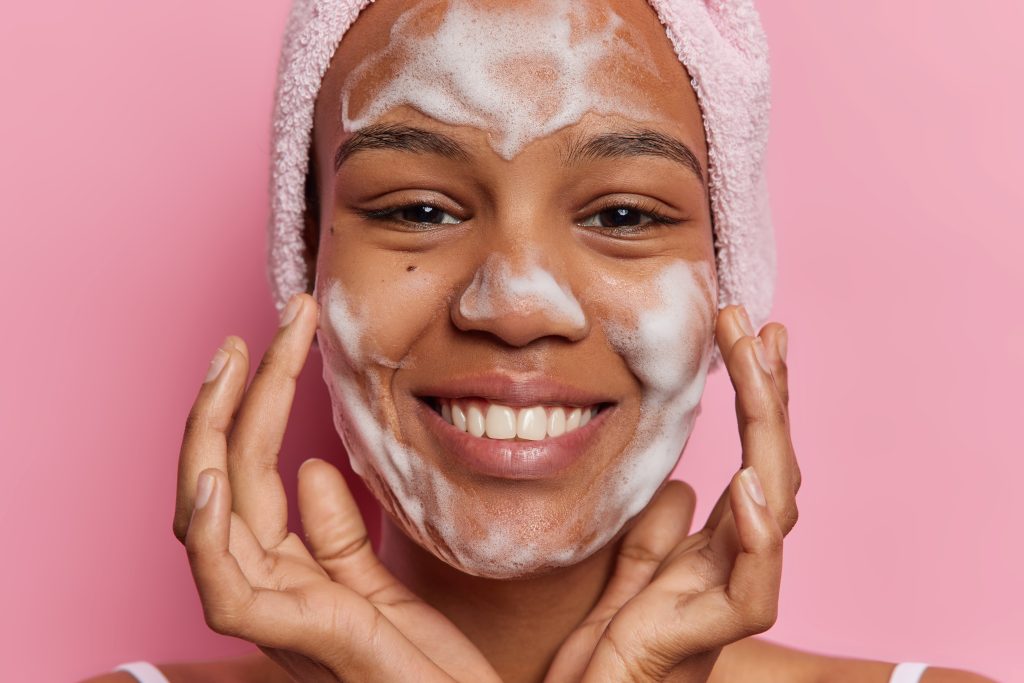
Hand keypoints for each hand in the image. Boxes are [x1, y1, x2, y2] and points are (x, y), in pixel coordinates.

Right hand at [171, 293, 500, 682]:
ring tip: (231, 363)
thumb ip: (339, 535)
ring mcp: (280, 614)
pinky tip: (217, 477)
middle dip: (236, 396)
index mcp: (291, 571)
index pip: (254, 473)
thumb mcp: (381, 583)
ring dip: (213, 434)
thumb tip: (311, 468)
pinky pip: (229, 590)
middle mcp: (273, 587)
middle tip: (262, 325)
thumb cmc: (429, 666)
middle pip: (228, 477)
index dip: (258, 403)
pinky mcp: (301, 638)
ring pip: (210, 517)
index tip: (283, 336)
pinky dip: (210, 535)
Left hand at [546, 305, 799, 681]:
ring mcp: (731, 592)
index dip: (758, 394)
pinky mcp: (715, 631)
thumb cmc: (612, 651)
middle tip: (757, 322)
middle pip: (771, 461)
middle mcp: (735, 559)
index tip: (751, 332)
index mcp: (717, 542)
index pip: (752, 453)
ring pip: (775, 503)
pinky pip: (754, 584)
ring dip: (768, 430)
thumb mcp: (629, 571)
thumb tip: (682, 484)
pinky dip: (757, 533)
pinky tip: (748, 481)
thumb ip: (656, 531)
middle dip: (768, 390)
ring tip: (757, 363)